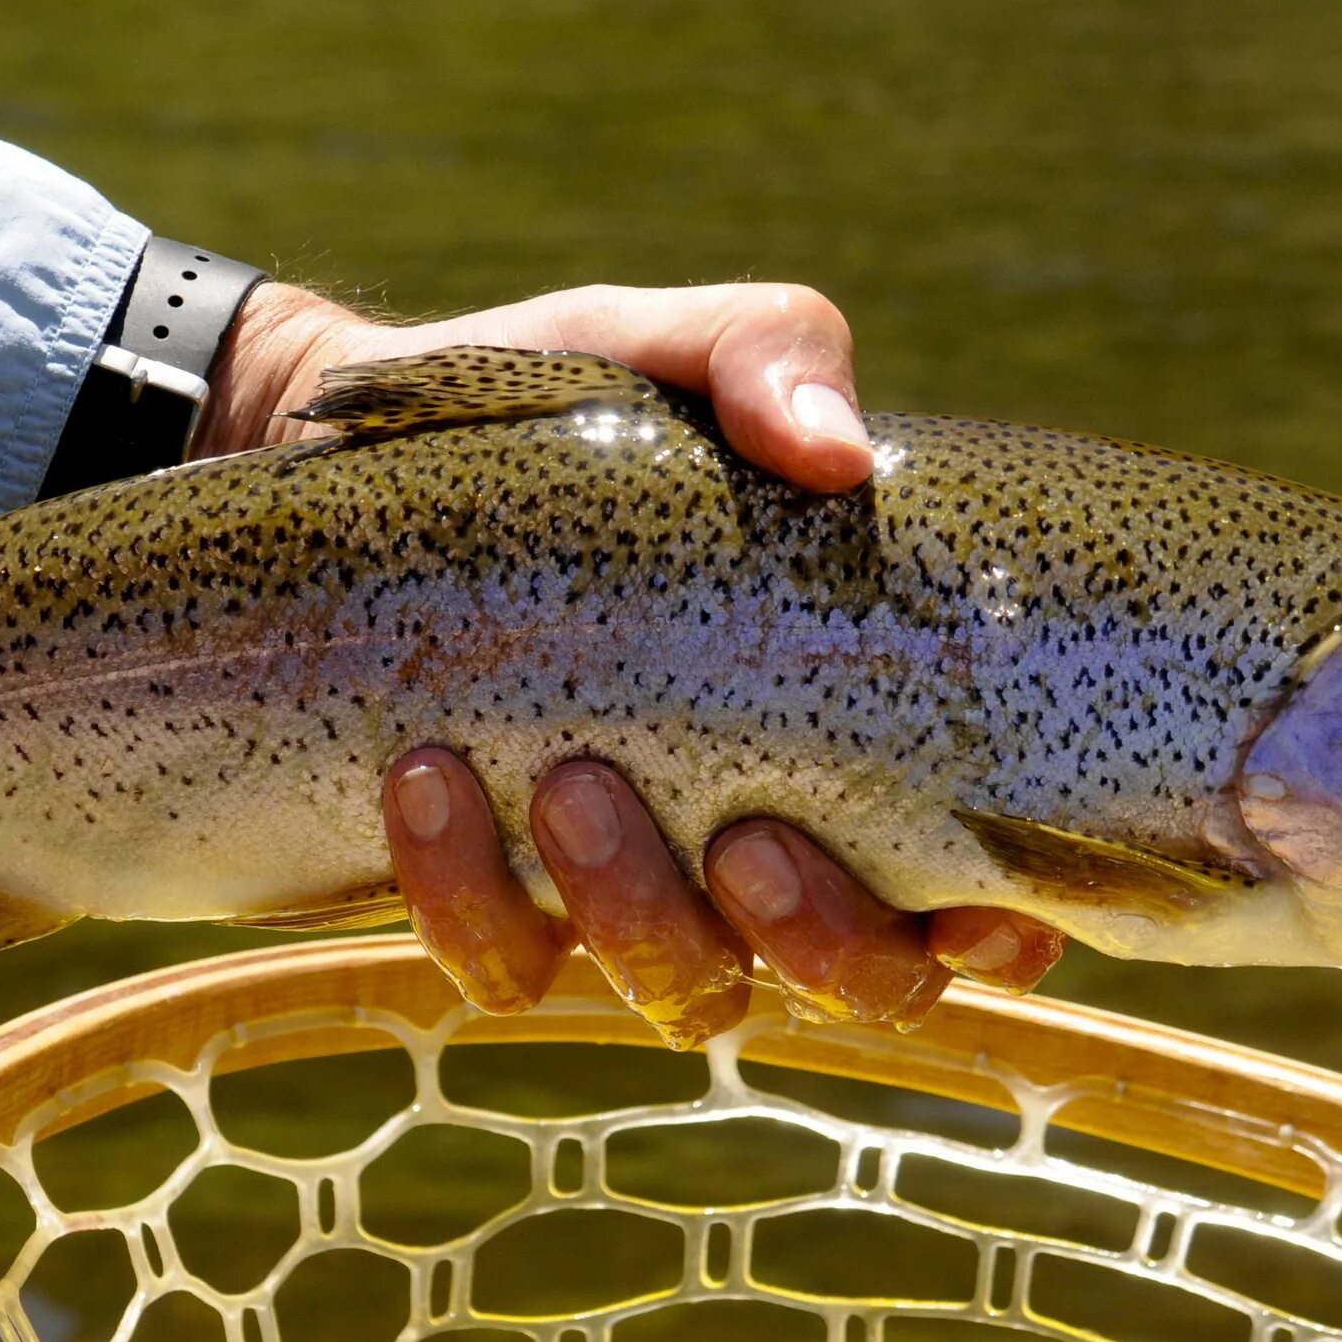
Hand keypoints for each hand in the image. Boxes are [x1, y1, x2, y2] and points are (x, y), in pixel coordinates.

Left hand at [196, 279, 1063, 1039]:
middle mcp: (765, 845)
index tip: (970, 906)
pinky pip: (508, 966)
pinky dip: (470, 900)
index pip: (986, 898)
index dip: (1004, 934)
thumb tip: (830, 451)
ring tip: (568, 782)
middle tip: (743, 836)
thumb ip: (766, 354)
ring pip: (689, 987)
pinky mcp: (492, 904)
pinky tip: (425, 781)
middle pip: (860, 977)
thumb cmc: (558, 416)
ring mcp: (630, 889)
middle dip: (814, 933)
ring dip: (639, 914)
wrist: (338, 453)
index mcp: (860, 736)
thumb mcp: (664, 353)